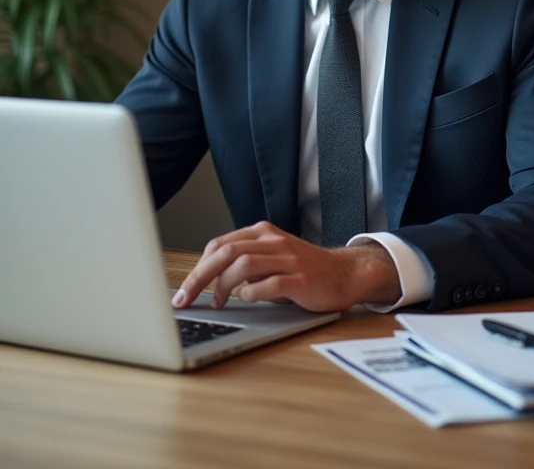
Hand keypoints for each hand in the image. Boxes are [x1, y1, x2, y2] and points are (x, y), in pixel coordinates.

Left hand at [171, 221, 401, 311]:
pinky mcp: (300, 279)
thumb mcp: (272, 258)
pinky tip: (247, 300)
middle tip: (184, 299)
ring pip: (242, 264)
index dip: (197, 267)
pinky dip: (251, 294)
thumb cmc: (305, 270)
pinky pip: (268, 284)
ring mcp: (287, 258)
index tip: (184, 290)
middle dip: (199, 277)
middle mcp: (273, 241)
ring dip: (223, 286)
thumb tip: (208, 282)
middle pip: (225, 251)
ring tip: (218, 303)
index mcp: (262, 233)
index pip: (219, 244)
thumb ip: (245, 263)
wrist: (345, 273)